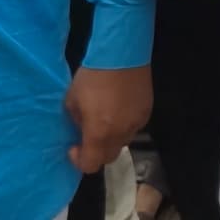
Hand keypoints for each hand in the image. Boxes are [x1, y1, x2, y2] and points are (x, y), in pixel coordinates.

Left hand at [64, 63, 149, 177]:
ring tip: (105, 120)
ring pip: (122, 143)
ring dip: (111, 139)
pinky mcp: (147, 112)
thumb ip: (76, 122)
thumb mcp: (72, 101)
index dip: (79, 161)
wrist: (122, 55)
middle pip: (109, 157)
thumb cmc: (92, 77)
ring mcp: (137, 123)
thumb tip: (81, 130)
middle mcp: (121, 133)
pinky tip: (119, 109)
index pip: (91, 164)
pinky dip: (124, 126)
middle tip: (88, 136)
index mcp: (99, 133)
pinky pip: (133, 128)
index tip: (73, 146)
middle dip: (96, 152)